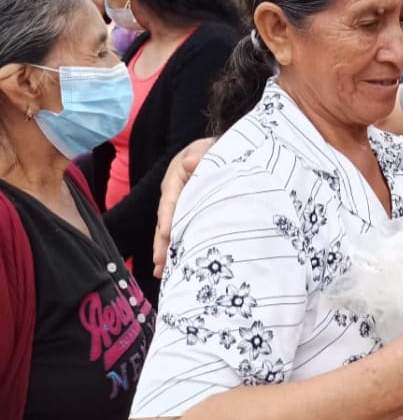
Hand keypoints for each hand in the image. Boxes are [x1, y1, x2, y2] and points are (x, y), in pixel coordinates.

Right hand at [153, 137, 215, 277]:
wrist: (224, 152)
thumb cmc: (217, 149)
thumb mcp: (211, 147)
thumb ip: (202, 154)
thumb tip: (190, 163)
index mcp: (177, 176)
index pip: (171, 197)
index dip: (169, 216)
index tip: (168, 233)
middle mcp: (174, 194)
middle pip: (166, 219)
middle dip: (163, 241)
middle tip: (161, 262)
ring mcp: (180, 206)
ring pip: (171, 230)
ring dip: (167, 250)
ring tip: (163, 272)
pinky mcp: (189, 215)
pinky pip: (182, 232)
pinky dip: (179, 248)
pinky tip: (176, 268)